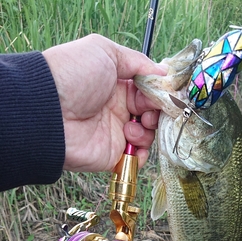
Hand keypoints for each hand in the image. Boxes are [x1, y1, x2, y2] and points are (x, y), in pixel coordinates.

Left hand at [43, 34, 165, 171]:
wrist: (49, 111)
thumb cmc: (74, 76)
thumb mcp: (106, 52)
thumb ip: (137, 61)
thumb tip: (163, 73)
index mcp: (117, 84)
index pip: (148, 90)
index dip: (159, 92)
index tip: (165, 93)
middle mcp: (117, 108)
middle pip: (152, 113)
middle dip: (157, 112)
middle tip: (149, 111)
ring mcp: (115, 132)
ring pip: (148, 135)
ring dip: (148, 130)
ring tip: (132, 126)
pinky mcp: (112, 155)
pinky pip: (136, 159)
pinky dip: (142, 154)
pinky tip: (133, 142)